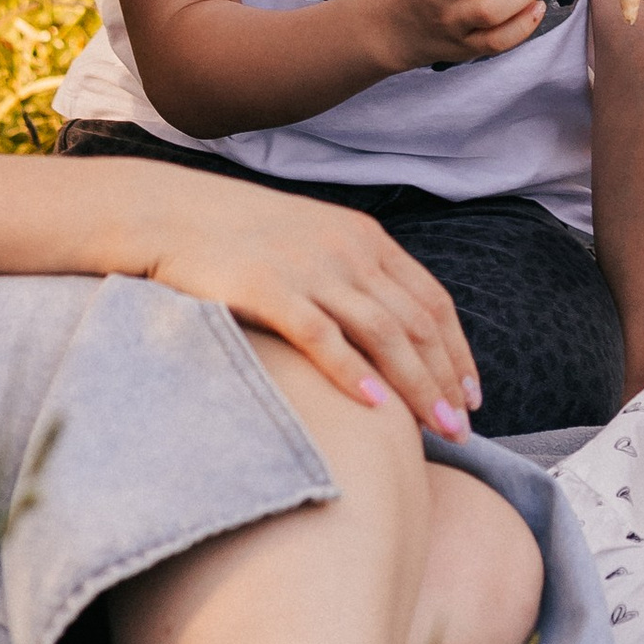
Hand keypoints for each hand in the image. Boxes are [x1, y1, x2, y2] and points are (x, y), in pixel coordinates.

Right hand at [137, 168, 479, 438]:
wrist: (172, 212)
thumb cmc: (244, 238)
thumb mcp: (315, 242)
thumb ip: (355, 276)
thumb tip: (393, 332)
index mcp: (365, 239)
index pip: (432, 301)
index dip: (457, 352)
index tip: (471, 395)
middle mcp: (348, 251)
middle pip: (416, 324)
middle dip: (446, 381)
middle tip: (462, 431)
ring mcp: (310, 269)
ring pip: (383, 334)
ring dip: (417, 386)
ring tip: (436, 430)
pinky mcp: (269, 289)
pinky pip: (323, 336)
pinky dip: (353, 373)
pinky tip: (376, 407)